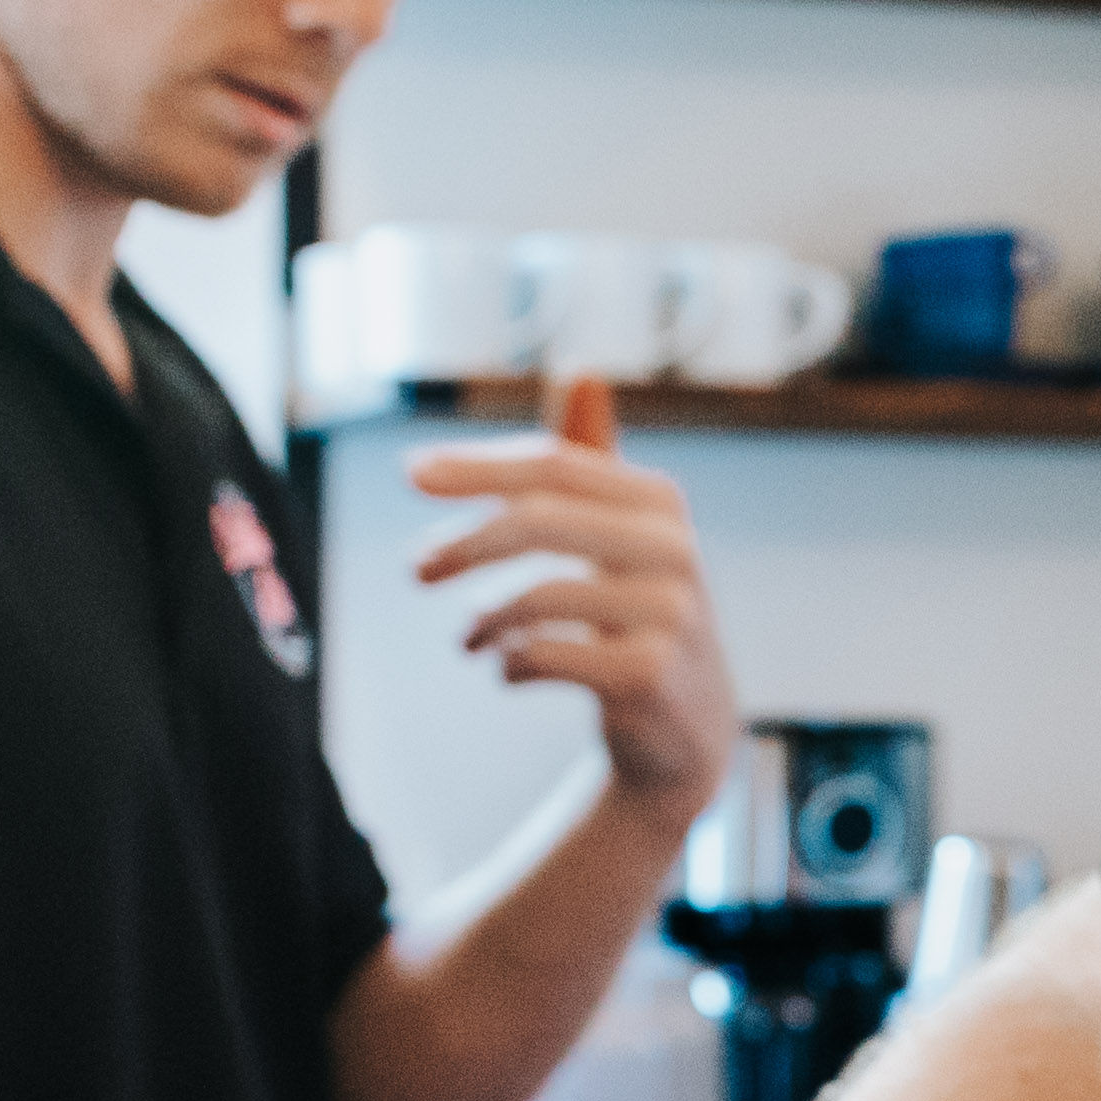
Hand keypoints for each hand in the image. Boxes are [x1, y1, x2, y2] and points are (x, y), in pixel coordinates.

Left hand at [410, 380, 735, 822]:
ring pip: (539, 595)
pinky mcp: (649, 678)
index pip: (553, 464)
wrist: (690, 731)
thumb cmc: (639, 618)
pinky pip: (546, 655)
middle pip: (541, 520)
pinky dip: (509, 662)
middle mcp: (674, 550)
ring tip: (466, 638)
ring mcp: (668, 616)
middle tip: (416, 569)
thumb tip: (581, 370)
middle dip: (466, 540)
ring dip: (483, 618)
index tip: (411, 475)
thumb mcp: (623, 536)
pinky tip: (504, 669)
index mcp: (659, 503)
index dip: (478, 465)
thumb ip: (594, 460)